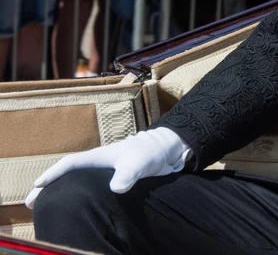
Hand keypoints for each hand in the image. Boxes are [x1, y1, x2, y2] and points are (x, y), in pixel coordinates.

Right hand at [25, 128, 189, 207]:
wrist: (169, 148)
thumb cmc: (152, 151)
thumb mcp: (139, 162)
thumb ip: (128, 173)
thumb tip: (116, 188)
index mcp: (99, 156)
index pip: (70, 164)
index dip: (53, 174)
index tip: (37, 186)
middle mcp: (100, 162)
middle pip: (69, 173)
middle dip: (50, 186)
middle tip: (32, 202)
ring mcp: (107, 169)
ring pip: (79, 180)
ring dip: (63, 190)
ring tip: (47, 205)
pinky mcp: (117, 176)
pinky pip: (91, 186)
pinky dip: (80, 193)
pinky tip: (79, 204)